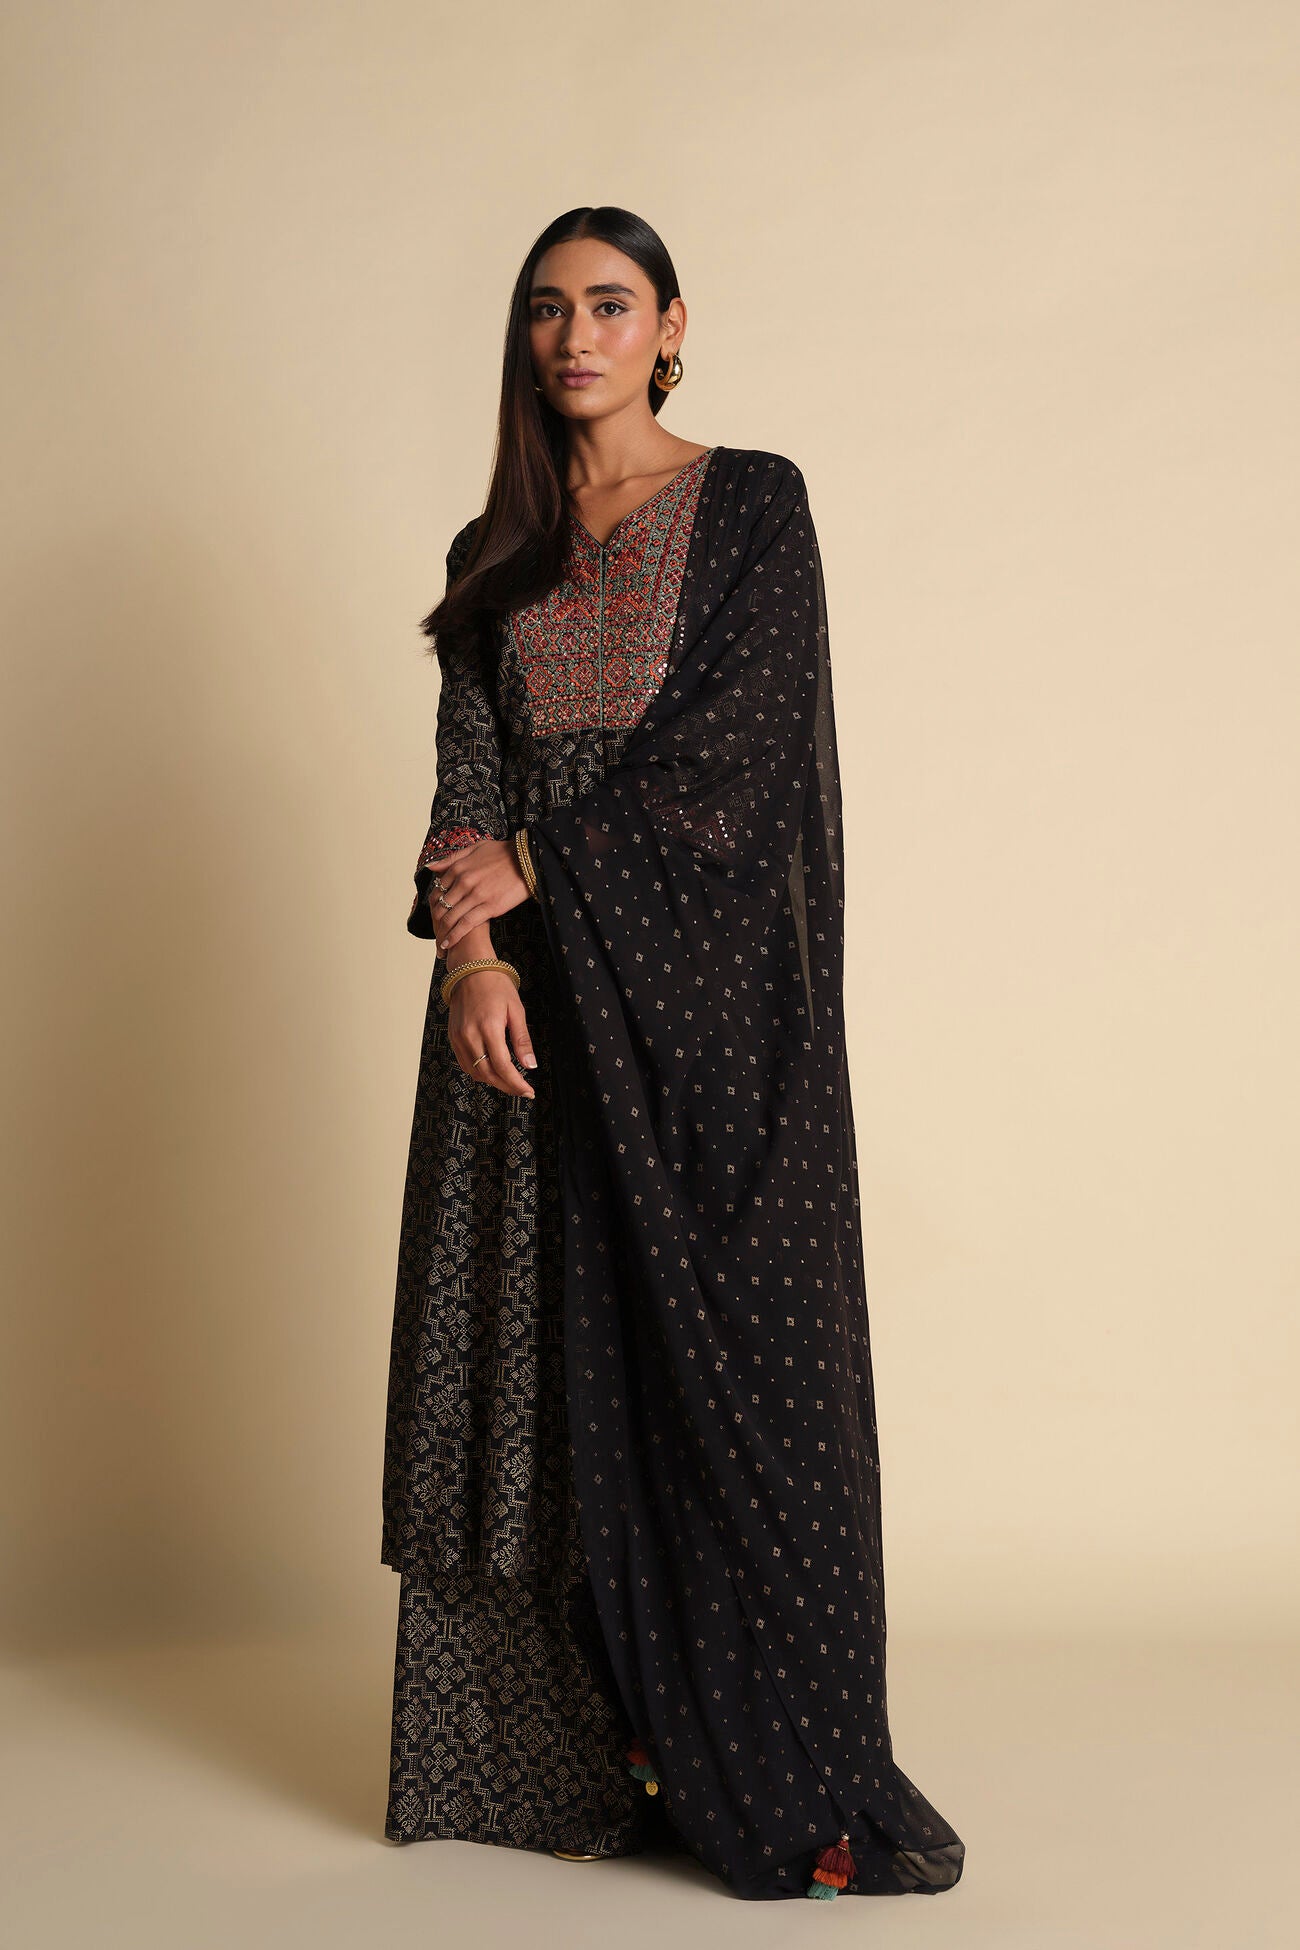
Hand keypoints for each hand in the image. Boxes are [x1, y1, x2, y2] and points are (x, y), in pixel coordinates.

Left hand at [425, 836, 531, 957]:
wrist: (528, 860)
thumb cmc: (503, 853)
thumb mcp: (474, 848)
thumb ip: (451, 859)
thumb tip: (430, 867)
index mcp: (458, 868)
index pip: (437, 891)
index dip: (433, 906)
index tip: (434, 916)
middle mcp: (463, 882)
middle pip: (441, 907)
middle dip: (435, 923)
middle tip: (435, 934)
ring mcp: (476, 895)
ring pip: (450, 918)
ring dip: (442, 934)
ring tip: (439, 946)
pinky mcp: (489, 907)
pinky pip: (466, 924)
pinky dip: (455, 936)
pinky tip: (449, 944)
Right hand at [446, 968, 536, 1098]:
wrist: (470, 970)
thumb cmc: (496, 986)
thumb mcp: (516, 1010)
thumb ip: (522, 1040)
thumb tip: (530, 1065)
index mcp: (488, 1027)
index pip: (502, 1066)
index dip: (516, 1083)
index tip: (528, 1091)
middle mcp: (470, 1035)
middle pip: (487, 1073)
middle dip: (506, 1086)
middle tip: (521, 1090)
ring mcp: (458, 1037)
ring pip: (474, 1072)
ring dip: (493, 1081)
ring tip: (509, 1082)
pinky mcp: (453, 1037)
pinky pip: (465, 1063)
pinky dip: (479, 1072)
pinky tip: (492, 1070)